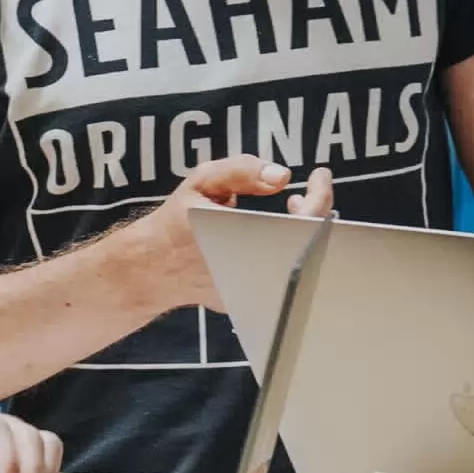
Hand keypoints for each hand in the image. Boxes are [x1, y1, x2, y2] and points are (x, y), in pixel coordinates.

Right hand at [127, 155, 331, 311]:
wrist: (152, 268)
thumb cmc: (176, 223)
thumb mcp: (202, 182)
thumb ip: (242, 171)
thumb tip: (282, 176)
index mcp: (250, 236)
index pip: (308, 219)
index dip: (321, 194)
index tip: (319, 176)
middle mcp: (259, 268)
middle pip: (311, 243)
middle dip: (313, 214)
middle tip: (296, 200)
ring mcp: (259, 290)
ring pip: (300, 262)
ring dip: (301, 235)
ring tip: (288, 215)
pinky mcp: (255, 301)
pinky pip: (283, 277)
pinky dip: (287, 253)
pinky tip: (269, 240)